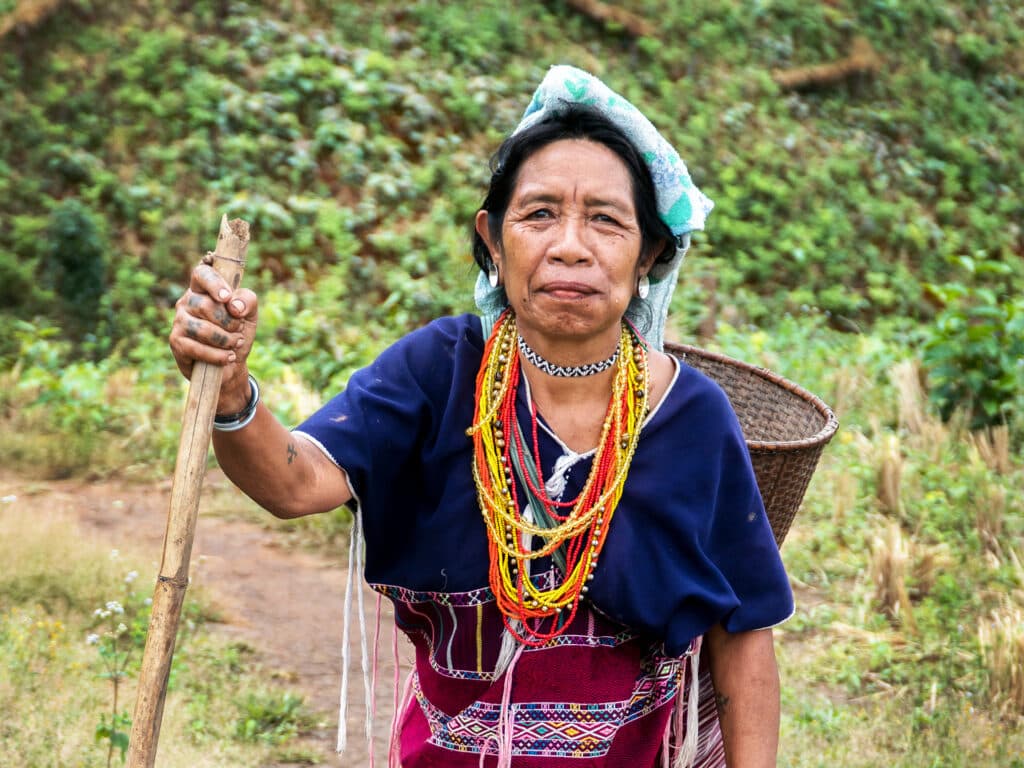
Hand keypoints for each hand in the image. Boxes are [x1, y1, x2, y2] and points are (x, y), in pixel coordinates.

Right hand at [169, 261, 258, 412]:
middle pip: (206, 305)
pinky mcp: (176, 342)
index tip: (227, 297)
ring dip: (226, 340)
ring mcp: (179, 321)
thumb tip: (234, 306)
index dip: (213, 283)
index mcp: (203, 289)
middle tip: (238, 331)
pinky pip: (197, 348)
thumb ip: (248, 301)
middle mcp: (187, 302)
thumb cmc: (238, 333)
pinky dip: (218, 355)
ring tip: (235, 344)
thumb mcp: (250, 314)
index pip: (202, 274)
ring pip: (203, 329)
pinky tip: (228, 357)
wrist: (231, 364)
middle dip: (230, 322)